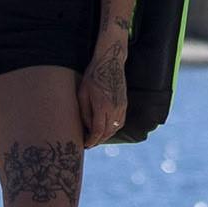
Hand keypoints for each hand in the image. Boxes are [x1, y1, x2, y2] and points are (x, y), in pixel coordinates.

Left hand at [79, 31, 129, 148]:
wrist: (110, 62)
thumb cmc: (93, 76)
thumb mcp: (83, 93)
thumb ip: (84, 112)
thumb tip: (86, 127)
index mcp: (102, 106)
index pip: (98, 131)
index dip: (91, 140)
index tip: (85, 144)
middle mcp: (114, 108)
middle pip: (107, 132)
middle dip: (98, 140)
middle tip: (89, 144)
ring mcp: (122, 106)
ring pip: (115, 128)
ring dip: (106, 136)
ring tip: (96, 138)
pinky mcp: (125, 103)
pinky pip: (120, 122)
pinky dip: (113, 128)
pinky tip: (106, 128)